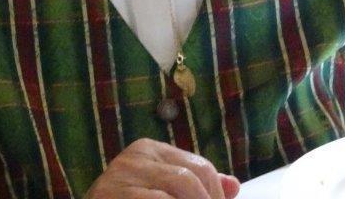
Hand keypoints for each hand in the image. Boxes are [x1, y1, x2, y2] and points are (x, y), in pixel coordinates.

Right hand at [85, 138, 239, 198]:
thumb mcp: (163, 194)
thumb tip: (233, 185)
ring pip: (180, 187)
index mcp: (150, 150)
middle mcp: (136, 155)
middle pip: (192, 178)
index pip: (200, 167)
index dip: (216, 196)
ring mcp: (122, 174)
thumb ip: (194, 189)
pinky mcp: (111, 194)